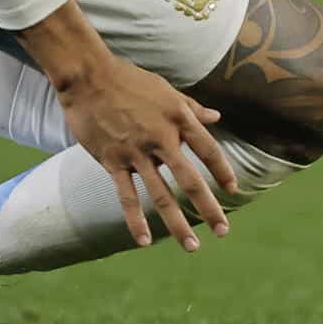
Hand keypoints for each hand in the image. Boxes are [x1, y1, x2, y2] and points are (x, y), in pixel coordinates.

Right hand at [57, 55, 239, 250]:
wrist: (89, 77)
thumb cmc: (129, 79)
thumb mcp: (166, 89)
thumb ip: (191, 108)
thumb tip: (216, 117)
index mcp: (178, 118)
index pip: (208, 150)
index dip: (223, 171)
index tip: (233, 190)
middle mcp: (161, 139)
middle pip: (190, 179)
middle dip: (209, 208)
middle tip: (224, 231)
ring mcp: (136, 153)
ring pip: (161, 195)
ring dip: (178, 223)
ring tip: (192, 247)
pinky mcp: (112, 161)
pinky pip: (127, 196)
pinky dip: (136, 220)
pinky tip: (145, 241)